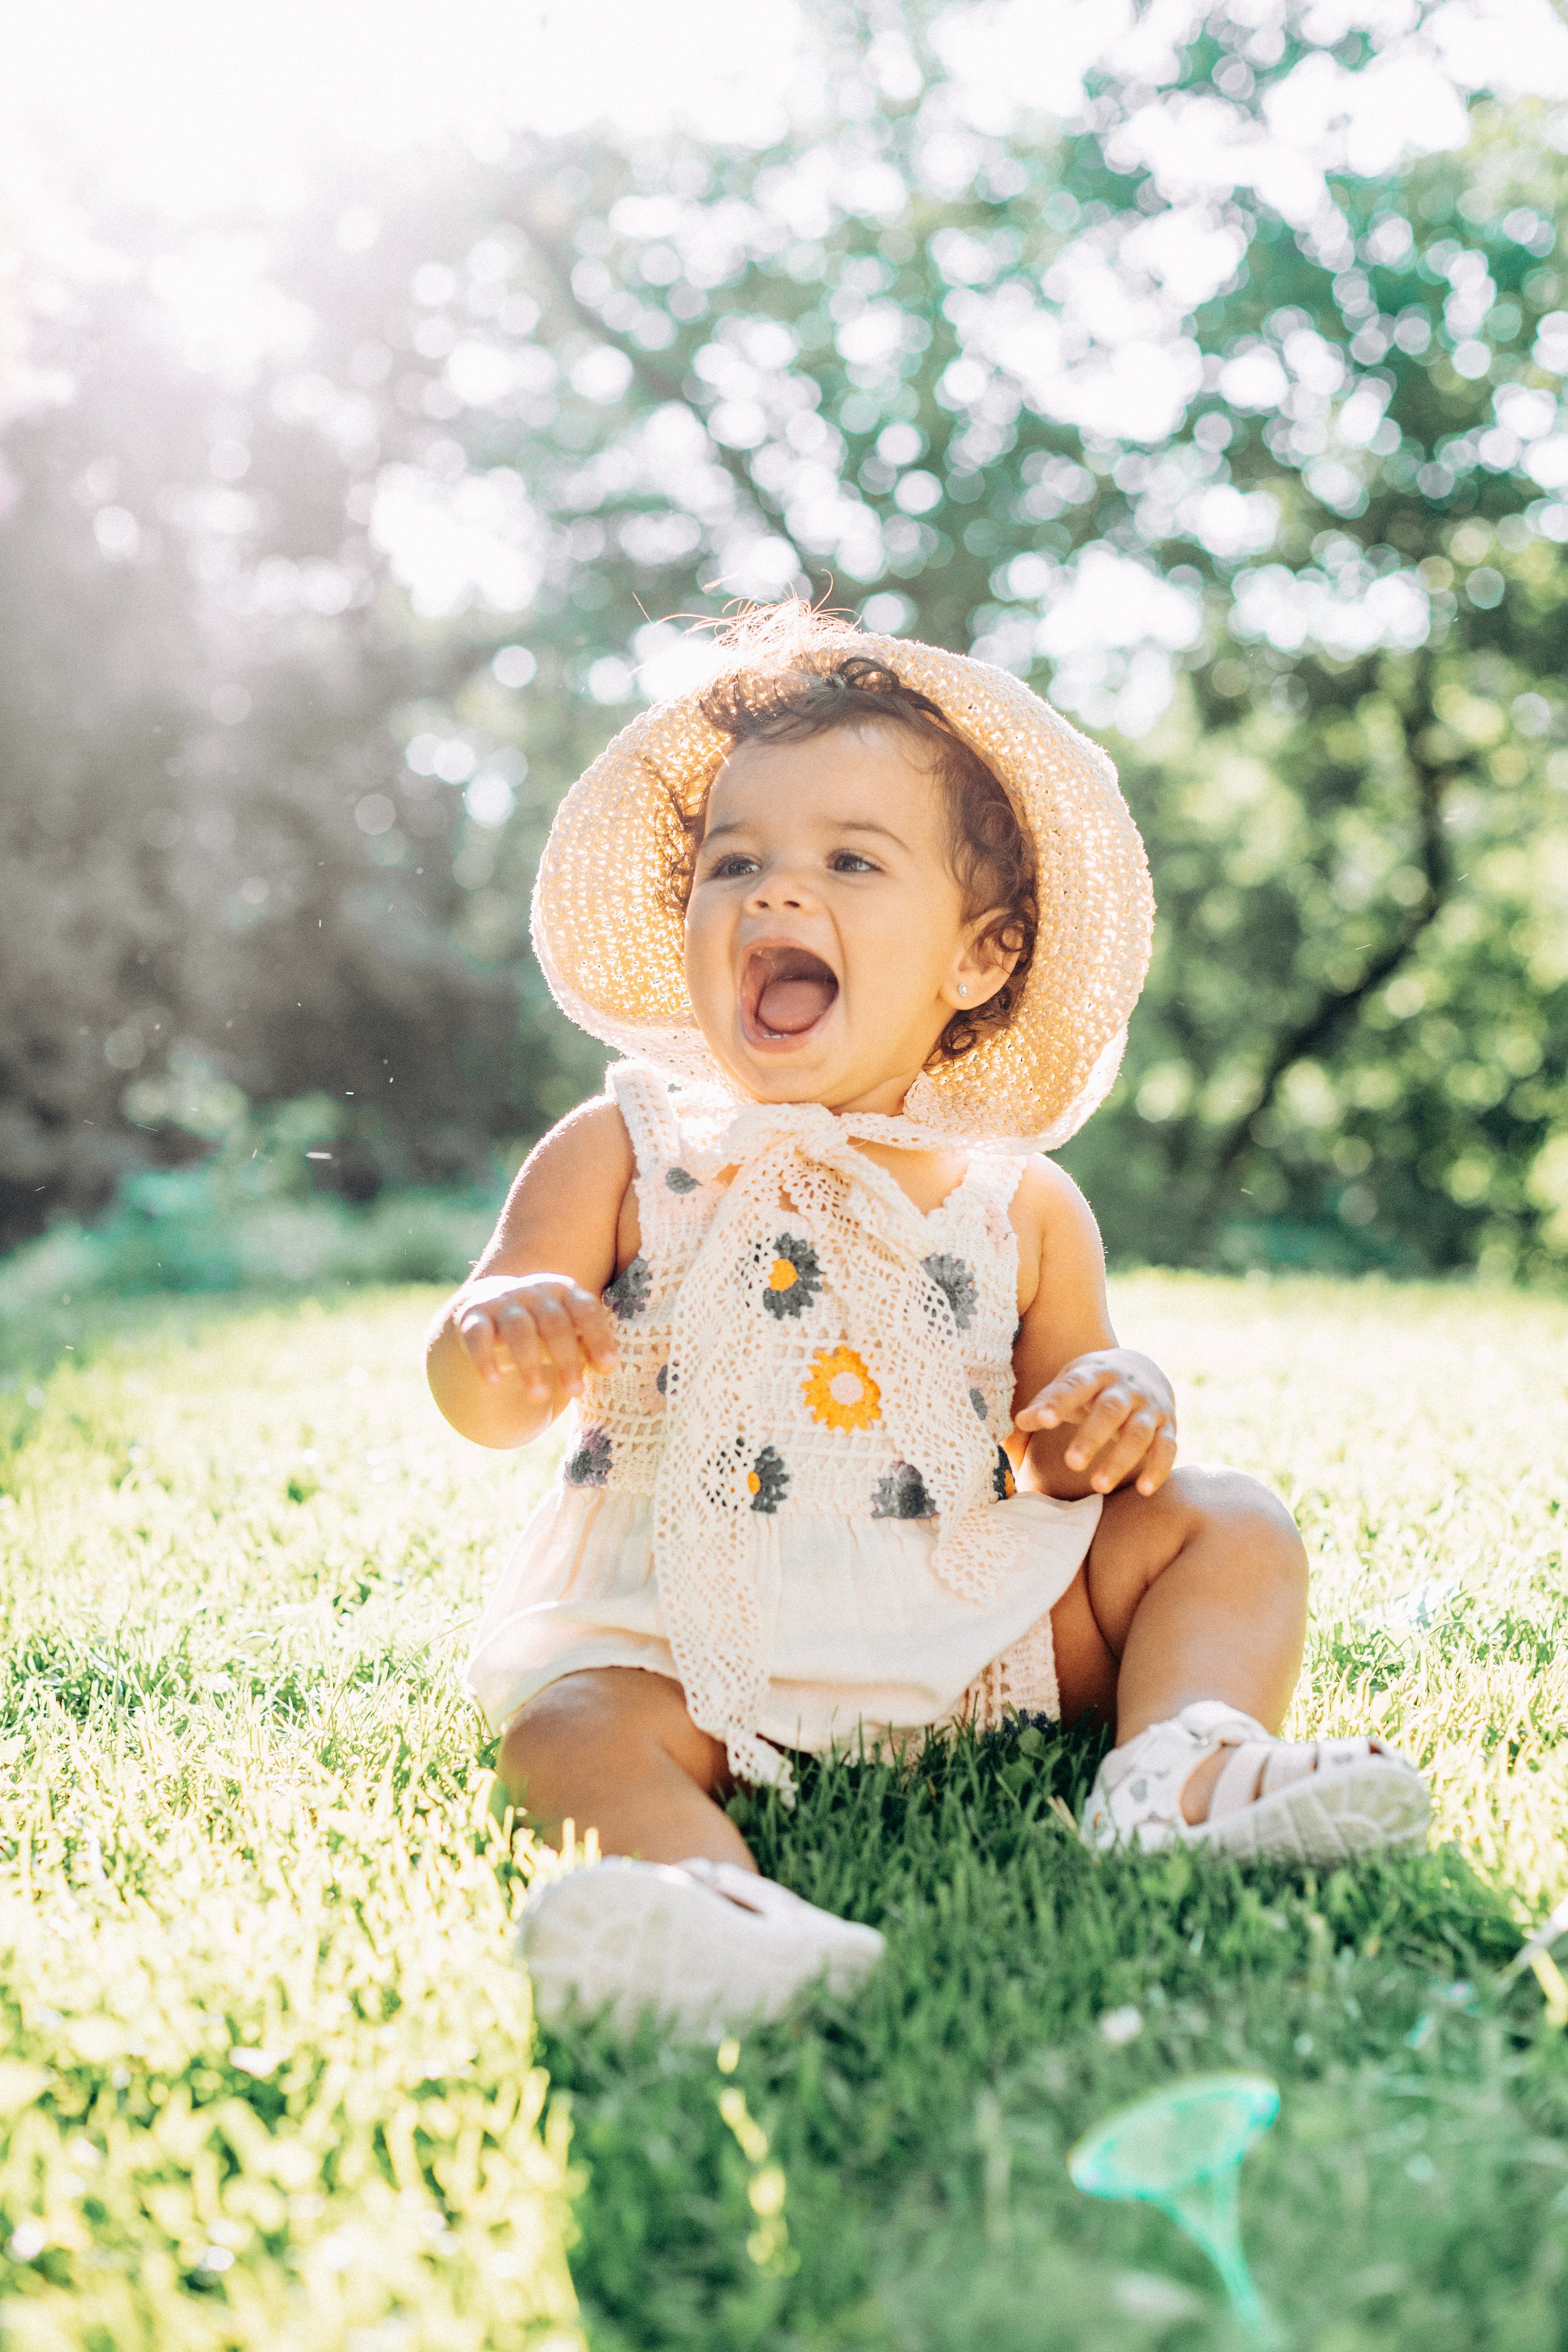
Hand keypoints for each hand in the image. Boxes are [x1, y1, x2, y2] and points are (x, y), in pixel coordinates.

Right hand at [455, 1273, 619, 1402]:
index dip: (598, 1337)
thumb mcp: (568, 1335)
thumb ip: (588, 1347)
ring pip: (518, 1328)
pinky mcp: (471, 1318)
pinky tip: (494, 1382)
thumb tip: (609, 1366)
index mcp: (563, 1292)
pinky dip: (485, 1358)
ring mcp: (500, 1302)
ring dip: (529, 1363)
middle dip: (566, 1358)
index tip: (609, 1367)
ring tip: (539, 1397)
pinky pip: (477, 1335)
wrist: (489, 1312)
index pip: (585, 1309)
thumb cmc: (543, 1333)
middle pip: (553, 1321)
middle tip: (577, 1392)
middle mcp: (533, 1292)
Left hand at [1014, 1350, 1176, 1496]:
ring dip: (1121, 1459)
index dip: (1059, 1402)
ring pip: (1139, 1433)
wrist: (1142, 1369)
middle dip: (1092, 1437)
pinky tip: (1144, 1490)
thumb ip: (1047, 1402)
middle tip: (1071, 1464)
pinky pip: (1167, 1448)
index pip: (1076, 1386)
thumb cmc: (1093, 1384)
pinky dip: (1159, 1468)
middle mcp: (1126, 1388)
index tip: (1042, 1421)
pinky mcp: (1167, 1426)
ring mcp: (1149, 1407)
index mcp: (1095, 1372)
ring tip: (1099, 1486)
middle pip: (1110, 1410)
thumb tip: (1020, 1421)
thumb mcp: (1071, 1383)